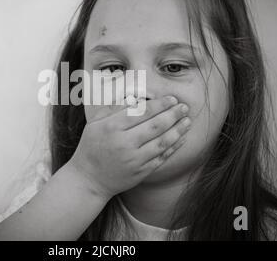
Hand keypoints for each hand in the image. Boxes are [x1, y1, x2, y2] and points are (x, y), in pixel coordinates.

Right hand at [68, 96, 190, 198]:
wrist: (88, 179)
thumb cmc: (91, 147)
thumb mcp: (95, 123)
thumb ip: (114, 108)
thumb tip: (135, 97)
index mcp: (112, 127)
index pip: (141, 112)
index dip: (160, 104)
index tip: (171, 99)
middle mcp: (124, 143)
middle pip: (155, 126)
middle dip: (173, 115)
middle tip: (184, 107)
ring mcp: (134, 159)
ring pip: (162, 142)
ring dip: (178, 130)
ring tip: (187, 121)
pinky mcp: (141, 172)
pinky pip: (161, 158)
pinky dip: (174, 147)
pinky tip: (181, 138)